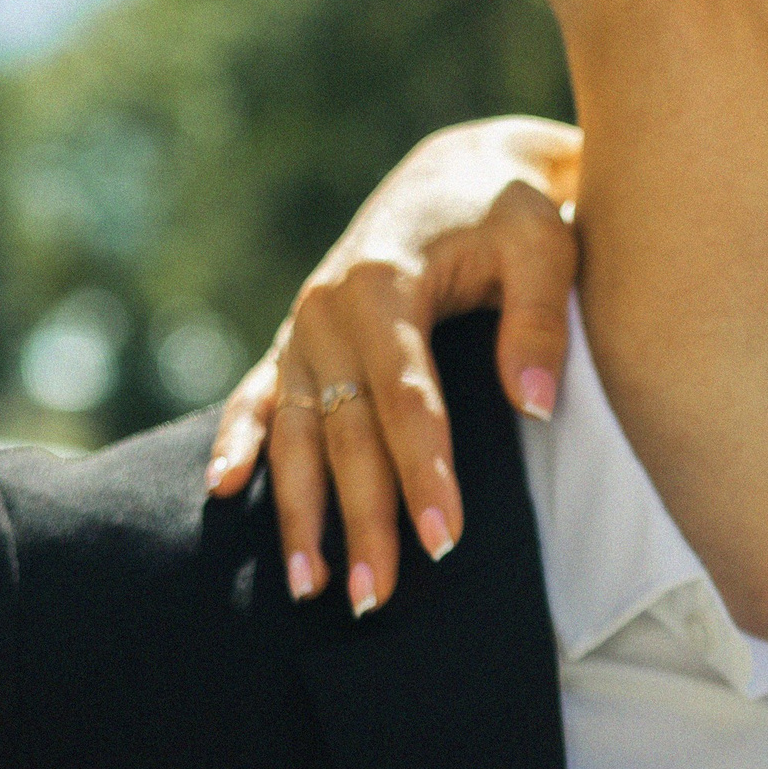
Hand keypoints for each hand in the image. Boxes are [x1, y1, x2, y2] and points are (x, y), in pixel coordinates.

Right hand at [204, 116, 583, 614]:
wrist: (461, 169)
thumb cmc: (511, 211)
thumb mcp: (543, 247)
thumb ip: (540, 322)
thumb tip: (533, 407)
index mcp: (383, 284)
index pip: (406, 401)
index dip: (424, 474)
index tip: (445, 543)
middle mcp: (327, 309)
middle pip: (345, 434)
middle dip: (359, 520)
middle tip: (374, 599)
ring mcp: (304, 327)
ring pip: (295, 432)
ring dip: (297, 511)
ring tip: (308, 586)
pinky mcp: (299, 339)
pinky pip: (259, 397)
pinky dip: (239, 443)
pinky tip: (224, 493)